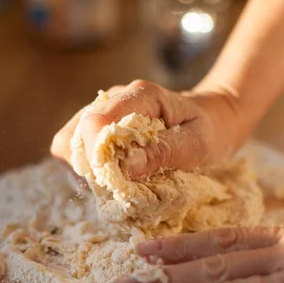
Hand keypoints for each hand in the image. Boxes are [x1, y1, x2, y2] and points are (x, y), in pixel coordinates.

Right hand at [50, 80, 248, 178]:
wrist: (213, 118)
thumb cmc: (210, 131)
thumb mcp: (198, 144)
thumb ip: (164, 152)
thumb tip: (127, 166)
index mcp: (141, 96)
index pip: (96, 122)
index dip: (98, 156)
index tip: (116, 181)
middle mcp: (115, 98)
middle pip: (74, 135)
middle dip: (90, 168)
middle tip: (119, 186)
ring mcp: (105, 111)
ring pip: (70, 144)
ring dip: (87, 170)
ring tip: (117, 182)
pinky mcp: (102, 127)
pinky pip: (78, 151)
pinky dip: (90, 169)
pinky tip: (114, 176)